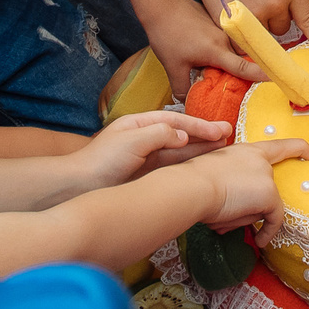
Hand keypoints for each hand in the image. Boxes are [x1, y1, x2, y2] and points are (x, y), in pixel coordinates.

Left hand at [73, 110, 227, 187]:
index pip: (175, 120)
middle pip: (180, 134)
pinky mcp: (146, 175)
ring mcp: (146, 158)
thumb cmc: (101, 160)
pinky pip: (173, 167)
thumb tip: (183, 137)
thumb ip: (159, 135)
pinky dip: (189, 165)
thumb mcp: (132, 141)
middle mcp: (145, 138)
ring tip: (223, 150)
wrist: (79, 187)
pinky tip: (203, 166)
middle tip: (229, 136)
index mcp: (139, 123)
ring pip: (179, 152)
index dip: (199, 125)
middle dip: (204, 135)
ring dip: (201, 150)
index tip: (220, 130)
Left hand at [142, 0, 260, 97]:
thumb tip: (185, 101)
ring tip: (217, 67)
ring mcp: (221, 27)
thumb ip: (181, 87)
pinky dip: (222, 46)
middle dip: (242, 70)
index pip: (244, 67)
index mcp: (217, 50)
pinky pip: (225, 38)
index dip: (260, 74)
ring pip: (232, 47)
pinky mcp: (216, 20)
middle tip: (239, 83)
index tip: (276, 79)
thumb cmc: (167, 34)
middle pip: (240, 58)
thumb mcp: (172, 65)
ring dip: (229, 57)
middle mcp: (224, 38)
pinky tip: (207, 49)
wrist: (161, 4)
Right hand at [162, 0, 300, 37]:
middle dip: (272, 21)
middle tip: (257, 1)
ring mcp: (256, 13)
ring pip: (263, 35)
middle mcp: (277, 2)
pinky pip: (243, 40)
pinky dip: (238, 33)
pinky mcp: (236, 22)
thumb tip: (289, 10)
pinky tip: (231, 12)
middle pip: (283, 29)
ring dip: (256, 26)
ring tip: (243, 3)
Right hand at [177, 137, 308, 236]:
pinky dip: (268, 231)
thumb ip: (233, 182)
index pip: (278, 146)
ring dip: (246, 216)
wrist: (192, 186)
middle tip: (229, 210)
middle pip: (268, 187)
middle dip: (249, 204)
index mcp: (246, 150)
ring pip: (265, 205)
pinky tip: (261, 240)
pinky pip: (274, 218)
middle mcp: (259, 159)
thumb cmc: (193, 182)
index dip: (297, 148)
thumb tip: (238, 205)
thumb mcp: (216, 174)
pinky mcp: (269, 193)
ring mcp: (266, 176)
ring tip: (223, 215)